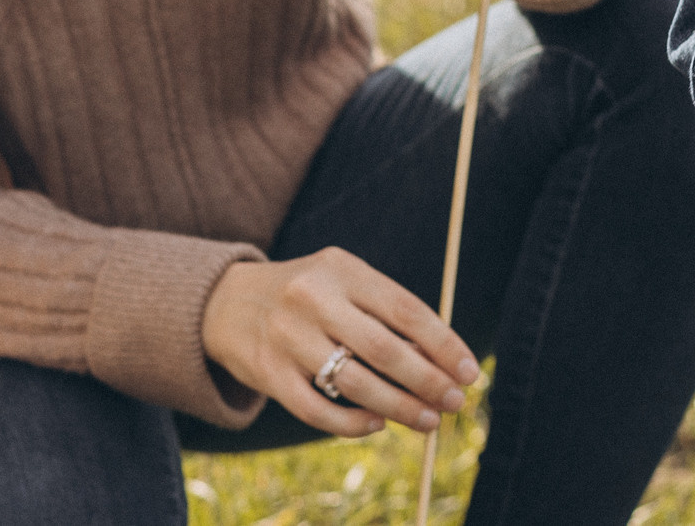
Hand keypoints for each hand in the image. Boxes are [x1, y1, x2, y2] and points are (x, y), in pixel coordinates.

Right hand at [201, 250, 479, 436]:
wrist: (225, 301)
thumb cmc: (306, 294)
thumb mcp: (341, 282)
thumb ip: (385, 312)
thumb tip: (442, 361)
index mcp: (340, 268)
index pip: (405, 309)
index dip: (444, 344)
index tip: (469, 372)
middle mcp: (312, 298)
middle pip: (385, 349)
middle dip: (428, 382)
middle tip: (454, 402)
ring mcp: (287, 337)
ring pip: (356, 384)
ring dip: (400, 408)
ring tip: (427, 421)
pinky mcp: (267, 372)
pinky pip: (318, 411)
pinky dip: (353, 424)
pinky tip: (376, 425)